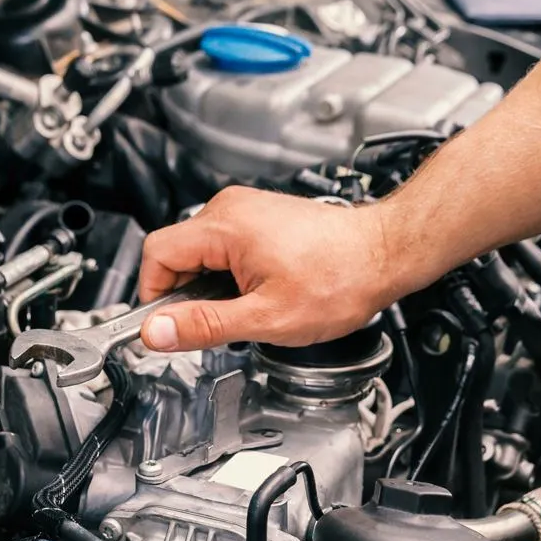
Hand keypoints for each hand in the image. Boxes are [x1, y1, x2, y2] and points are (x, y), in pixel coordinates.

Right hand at [138, 187, 416, 351]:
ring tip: (246, 308)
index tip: (169, 326)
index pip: (156, 255)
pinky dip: (229, 276)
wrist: (385, 254)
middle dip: (187, 295)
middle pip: (176, 254)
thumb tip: (156, 332)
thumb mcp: (265, 317)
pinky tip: (259, 293)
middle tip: (215, 325)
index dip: (155, 296)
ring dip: (210, 287)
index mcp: (224, 226)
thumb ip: (204, 325)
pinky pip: (222, 248)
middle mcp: (230, 208)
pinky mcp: (260, 218)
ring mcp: (246, 210)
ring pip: (199, 253)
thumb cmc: (340, 279)